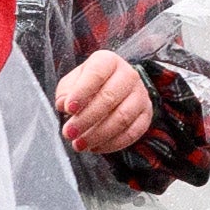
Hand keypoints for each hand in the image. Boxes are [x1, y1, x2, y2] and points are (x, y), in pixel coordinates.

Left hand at [51, 47, 159, 164]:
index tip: (68, 109)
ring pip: (122, 118)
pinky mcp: (146, 114)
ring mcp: (140, 95)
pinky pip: (132, 133)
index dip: (82, 92)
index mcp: (108, 61)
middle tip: (69, 133)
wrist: (114, 88)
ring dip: (98, 135)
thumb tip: (64, 105)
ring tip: (79, 145)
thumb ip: (66, 92)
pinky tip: (95, 147)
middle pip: (109, 98)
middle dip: (86, 119)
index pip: (96, 74)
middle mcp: (129, 75)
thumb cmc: (88, 85)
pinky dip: (112, 144)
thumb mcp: (72, 83)